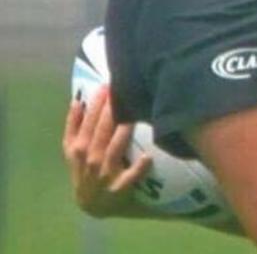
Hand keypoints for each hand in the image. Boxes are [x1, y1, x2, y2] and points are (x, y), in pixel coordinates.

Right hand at [62, 88, 151, 217]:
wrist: (92, 205)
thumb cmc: (85, 170)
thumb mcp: (72, 150)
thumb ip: (73, 126)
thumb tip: (77, 100)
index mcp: (78, 149)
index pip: (86, 124)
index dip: (94, 105)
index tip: (105, 86)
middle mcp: (90, 160)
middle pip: (100, 133)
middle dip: (109, 112)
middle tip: (121, 91)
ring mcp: (104, 175)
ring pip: (114, 150)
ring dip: (123, 133)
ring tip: (133, 114)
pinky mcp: (119, 188)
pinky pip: (130, 178)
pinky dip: (138, 169)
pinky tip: (147, 157)